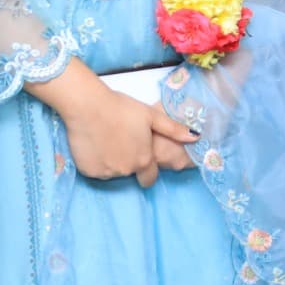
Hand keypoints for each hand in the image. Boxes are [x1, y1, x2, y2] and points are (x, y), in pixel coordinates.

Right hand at [58, 78, 196, 183]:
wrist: (88, 106)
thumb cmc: (122, 108)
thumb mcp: (151, 116)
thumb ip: (174, 130)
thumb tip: (196, 137)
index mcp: (144, 159)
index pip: (150, 178)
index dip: (148, 171)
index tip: (142, 161)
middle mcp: (126, 170)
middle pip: (130, 172)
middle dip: (128, 161)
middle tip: (121, 141)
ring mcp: (106, 172)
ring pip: (112, 171)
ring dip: (112, 161)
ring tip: (107, 139)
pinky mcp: (88, 171)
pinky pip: (95, 170)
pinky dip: (95, 161)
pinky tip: (94, 143)